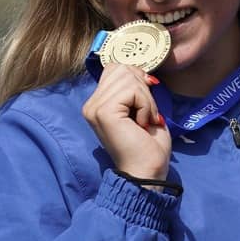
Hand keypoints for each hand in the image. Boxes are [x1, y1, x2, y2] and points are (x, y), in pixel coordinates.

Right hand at [82, 63, 170, 179]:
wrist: (147, 172)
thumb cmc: (148, 145)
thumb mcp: (141, 108)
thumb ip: (134, 87)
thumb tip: (140, 70)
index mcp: (97, 103)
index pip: (115, 68)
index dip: (136, 78)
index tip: (146, 101)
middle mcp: (91, 104)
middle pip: (122, 69)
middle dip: (143, 90)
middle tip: (145, 116)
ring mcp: (95, 108)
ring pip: (129, 78)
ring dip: (146, 100)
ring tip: (143, 121)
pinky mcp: (104, 112)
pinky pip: (132, 91)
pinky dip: (146, 106)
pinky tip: (142, 124)